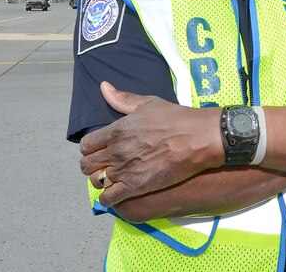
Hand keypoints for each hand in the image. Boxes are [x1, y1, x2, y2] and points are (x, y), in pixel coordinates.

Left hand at [79, 82, 223, 205]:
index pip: (86, 145)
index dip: (91, 148)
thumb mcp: (149, 103)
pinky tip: (117, 193)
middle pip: (86, 165)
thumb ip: (123, 98)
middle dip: (93, 165)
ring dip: (101, 180)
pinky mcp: (136, 187)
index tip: (100, 150)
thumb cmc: (176, 118)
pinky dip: (108, 198)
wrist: (198, 138)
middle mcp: (116, 151)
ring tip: (112, 178)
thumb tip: (103, 86)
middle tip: (105, 165)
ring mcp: (124, 170)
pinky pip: (109, 198)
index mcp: (117, 130)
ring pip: (96, 181)